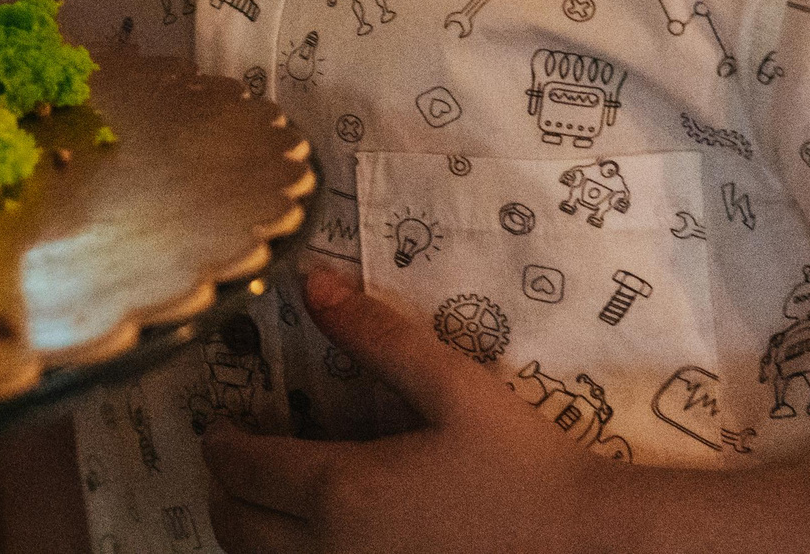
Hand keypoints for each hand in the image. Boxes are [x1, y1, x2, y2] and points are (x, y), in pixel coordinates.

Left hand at [202, 270, 625, 553]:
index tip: (225, 426)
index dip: (221, 442)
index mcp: (337, 490)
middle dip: (226, 489)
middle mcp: (327, 552)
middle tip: (242, 462)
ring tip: (272, 503)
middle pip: (233, 525)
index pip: (239, 467)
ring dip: (249, 534)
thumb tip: (311, 282)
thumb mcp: (451, 386)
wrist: (588, 548)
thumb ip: (375, 335)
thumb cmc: (523, 466)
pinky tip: (321, 540)